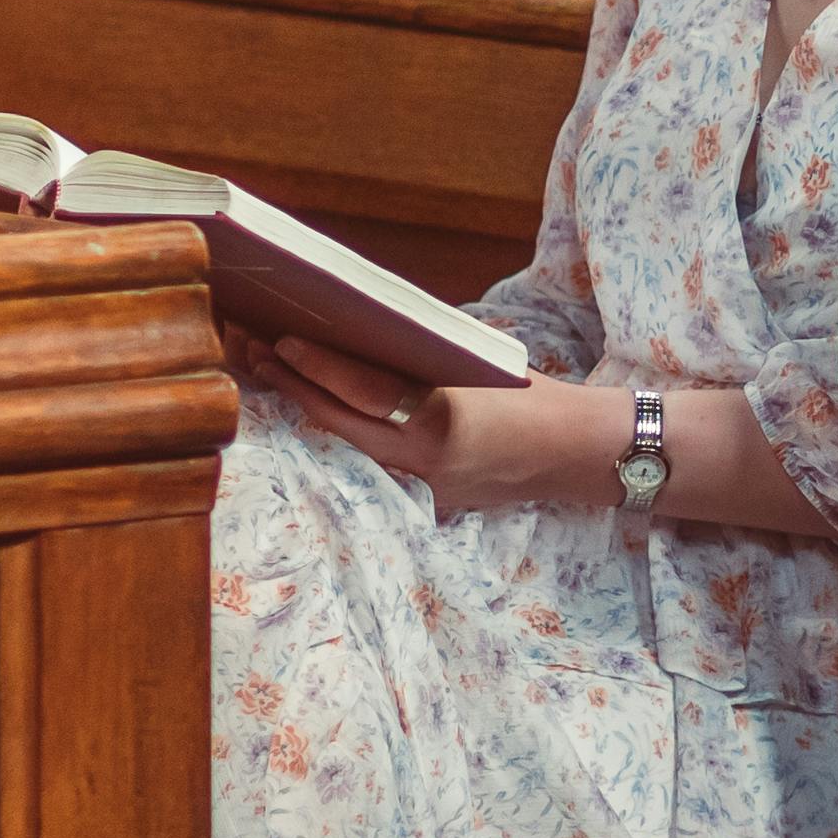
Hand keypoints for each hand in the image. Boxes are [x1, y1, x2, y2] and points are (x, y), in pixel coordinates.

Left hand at [233, 327, 625, 517]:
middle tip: (255, 349)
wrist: (582, 454)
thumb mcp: (484, 366)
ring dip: (311, 407)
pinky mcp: (425, 501)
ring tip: (274, 372)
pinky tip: (319, 406)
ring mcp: (422, 488)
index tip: (282, 341)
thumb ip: (427, 360)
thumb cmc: (540, 397)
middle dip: (295, 386)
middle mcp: (427, 462)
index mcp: (447, 421)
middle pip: (342, 424)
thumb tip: (366, 336)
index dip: (320, 367)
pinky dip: (344, 431)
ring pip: (349, 444)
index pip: (367, 392)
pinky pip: (373, 461)